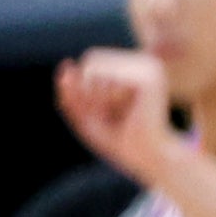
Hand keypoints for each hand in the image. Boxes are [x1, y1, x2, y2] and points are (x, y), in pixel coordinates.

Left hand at [55, 47, 179, 180]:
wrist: (146, 157)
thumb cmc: (117, 138)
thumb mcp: (84, 113)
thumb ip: (72, 90)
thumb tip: (66, 63)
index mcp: (133, 67)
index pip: (91, 59)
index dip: (82, 83)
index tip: (99, 108)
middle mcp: (143, 63)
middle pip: (91, 60)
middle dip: (87, 91)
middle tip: (108, 114)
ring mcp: (148, 69)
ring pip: (95, 69)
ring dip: (96, 99)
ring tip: (118, 115)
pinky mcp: (149, 80)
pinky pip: (107, 78)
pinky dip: (107, 100)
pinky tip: (127, 112)